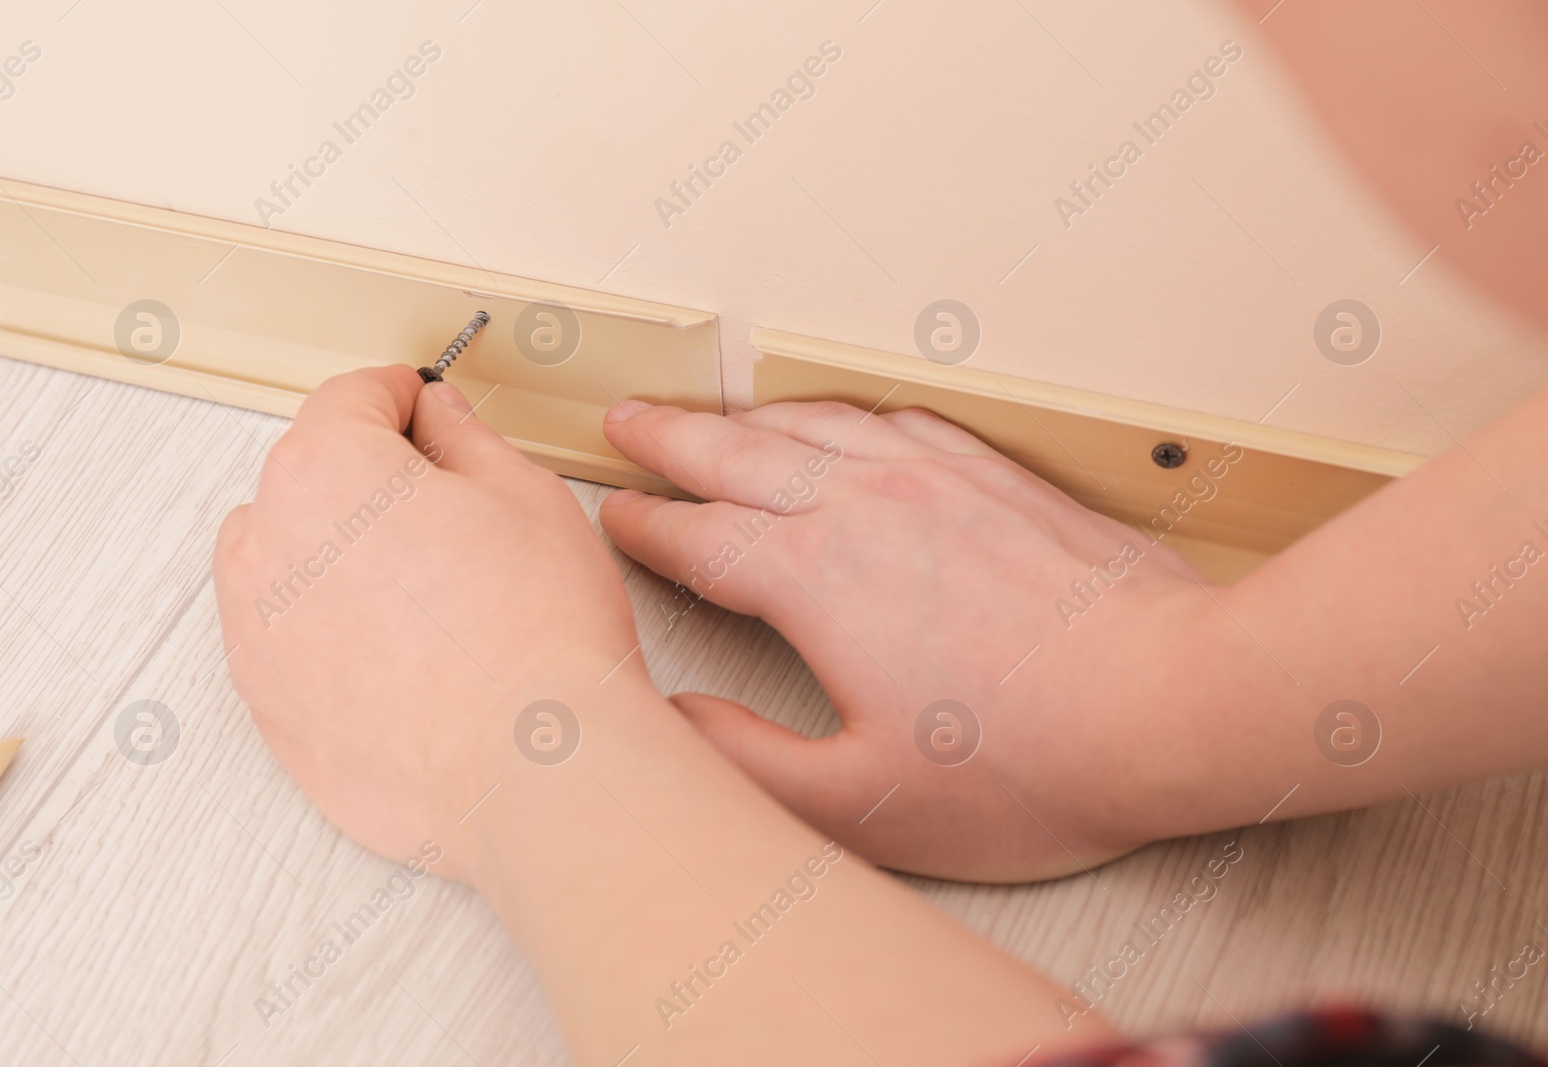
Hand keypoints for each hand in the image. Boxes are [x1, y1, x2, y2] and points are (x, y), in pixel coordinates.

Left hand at [213, 367, 644, 879]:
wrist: (530, 767)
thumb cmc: (537, 634)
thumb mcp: (525, 494)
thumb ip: (464, 438)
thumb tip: (438, 421)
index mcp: (326, 469)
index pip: (349, 397)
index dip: (400, 395)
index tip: (422, 406)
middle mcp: (268, 545)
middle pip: (308, 478)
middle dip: (366, 480)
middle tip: (446, 510)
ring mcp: (257, 636)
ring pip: (287, 562)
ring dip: (338, 557)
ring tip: (427, 595)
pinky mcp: (269, 710)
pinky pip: (289, 643)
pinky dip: (331, 634)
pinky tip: (407, 656)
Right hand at [600, 399, 1219, 881]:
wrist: (1164, 701)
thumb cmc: (1026, 764)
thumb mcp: (862, 802)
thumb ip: (746, 760)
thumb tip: (677, 719)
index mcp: (812, 579)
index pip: (698, 538)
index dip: (645, 529)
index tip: (616, 519)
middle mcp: (861, 507)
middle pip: (736, 454)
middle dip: (668, 439)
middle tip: (623, 423)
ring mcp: (931, 479)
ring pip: (810, 425)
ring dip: (744, 416)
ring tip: (706, 412)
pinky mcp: (992, 476)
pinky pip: (894, 419)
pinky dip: (842, 413)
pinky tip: (838, 420)